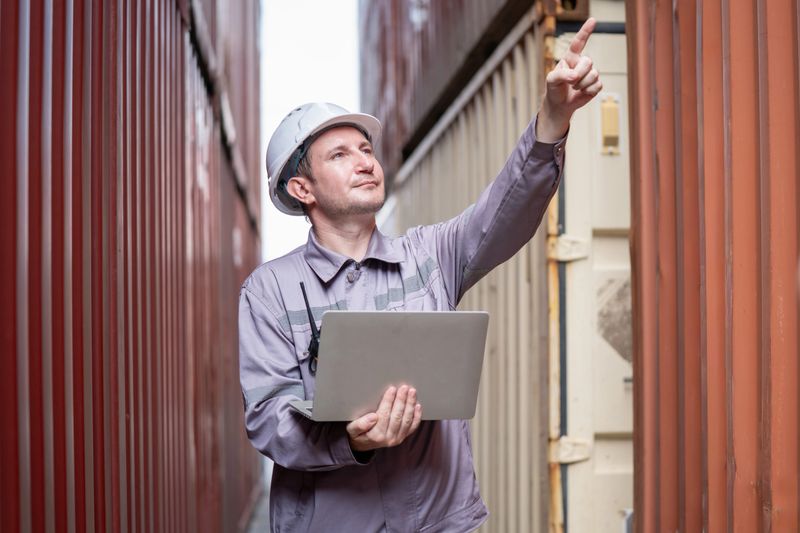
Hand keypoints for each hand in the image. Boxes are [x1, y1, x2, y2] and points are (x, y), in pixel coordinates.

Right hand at [346, 385, 421, 451]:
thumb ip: (360, 424)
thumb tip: (373, 417)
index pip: (384, 414)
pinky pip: (412, 427)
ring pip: (407, 420)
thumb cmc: (357, 434)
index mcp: (376, 435)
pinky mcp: (402, 437)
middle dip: (402, 400)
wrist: (362, 445)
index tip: (391, 389)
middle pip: (397, 416)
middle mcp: (388, 438)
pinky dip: (416, 416)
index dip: (389, 401)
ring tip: (412, 392)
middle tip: (404, 387)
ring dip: (410, 405)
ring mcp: (397, 438)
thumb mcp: (352, 429)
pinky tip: (417, 406)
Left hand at [538, 18, 602, 141]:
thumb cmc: (554, 89)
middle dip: (579, 74)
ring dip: (582, 84)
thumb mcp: (551, 80)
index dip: (585, 31)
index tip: (592, 20)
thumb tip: (575, 76)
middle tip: (571, 82)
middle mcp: (581, 63)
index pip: (578, 43)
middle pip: (588, 62)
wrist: (559, 104)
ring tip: (574, 88)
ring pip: (594, 74)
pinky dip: (588, 91)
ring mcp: (590, 73)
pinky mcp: (595, 84)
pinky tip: (582, 92)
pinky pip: (598, 85)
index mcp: (570, 58)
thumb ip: (561, 75)